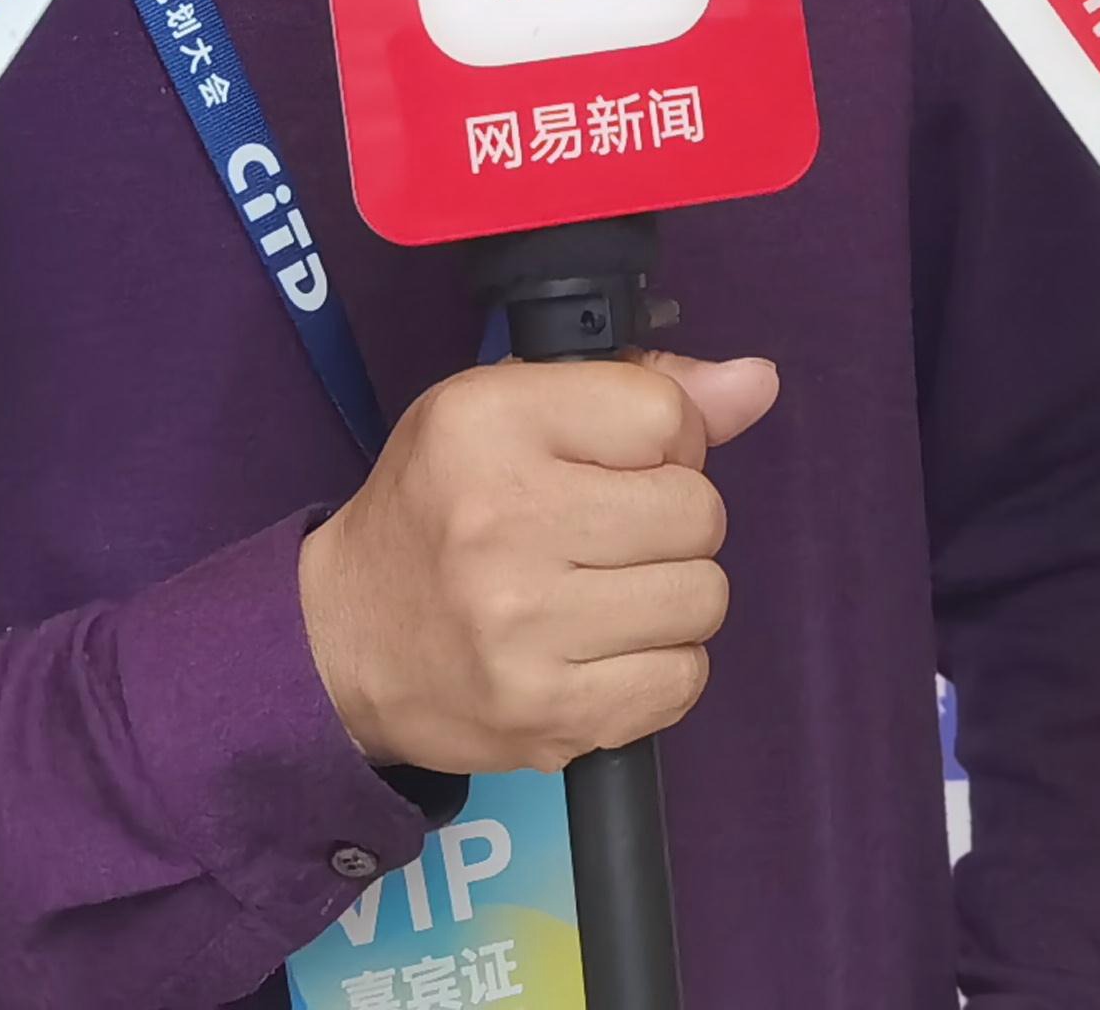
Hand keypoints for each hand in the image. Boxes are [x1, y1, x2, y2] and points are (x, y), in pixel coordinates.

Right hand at [298, 352, 776, 775]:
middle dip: (673, 520)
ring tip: (607, 590)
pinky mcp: (549, 716)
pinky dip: (660, 665)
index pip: (664, 416)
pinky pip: (683, 680)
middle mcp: (503, 522)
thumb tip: (757, 383)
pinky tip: (603, 647)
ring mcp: (525, 630)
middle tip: (611, 533)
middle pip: (698, 512)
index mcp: (487, 424)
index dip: (665, 438)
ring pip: (703, 598)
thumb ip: (638, 386)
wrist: (342, 641)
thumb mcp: (505, 410)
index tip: (620, 462)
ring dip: (672, 595)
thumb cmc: (436, 509)